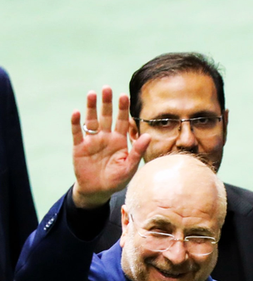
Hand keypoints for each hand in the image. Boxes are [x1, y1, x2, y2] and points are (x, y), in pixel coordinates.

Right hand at [71, 87, 150, 208]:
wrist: (97, 191)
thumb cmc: (116, 180)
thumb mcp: (129, 168)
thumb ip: (137, 151)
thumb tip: (148, 136)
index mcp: (119, 141)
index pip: (121, 121)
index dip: (122, 109)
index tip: (124, 96)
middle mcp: (105, 137)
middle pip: (106, 116)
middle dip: (107, 103)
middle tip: (107, 88)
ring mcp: (92, 141)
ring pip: (91, 121)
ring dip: (91, 107)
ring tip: (92, 94)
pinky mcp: (79, 147)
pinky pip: (77, 132)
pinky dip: (76, 123)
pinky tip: (77, 113)